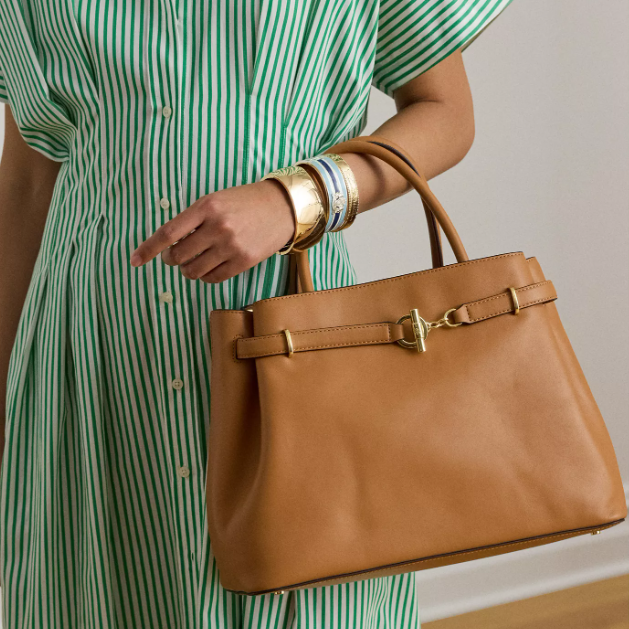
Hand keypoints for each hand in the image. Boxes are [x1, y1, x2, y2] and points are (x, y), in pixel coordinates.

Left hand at [130, 180, 294, 282]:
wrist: (281, 207)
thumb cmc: (244, 202)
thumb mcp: (216, 200)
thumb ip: (193, 219)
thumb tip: (168, 246)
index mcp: (206, 207)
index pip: (168, 233)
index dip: (148, 249)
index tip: (135, 260)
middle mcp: (218, 227)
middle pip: (179, 255)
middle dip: (171, 259)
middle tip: (175, 256)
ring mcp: (231, 246)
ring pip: (194, 271)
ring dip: (188, 270)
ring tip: (194, 261)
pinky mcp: (244, 261)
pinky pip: (213, 278)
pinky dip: (205, 276)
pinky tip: (209, 266)